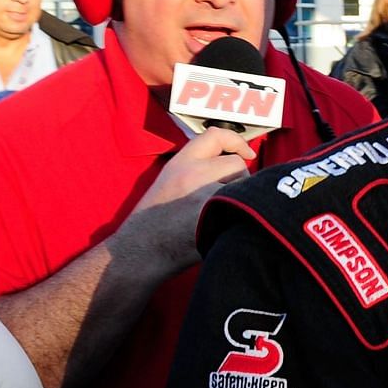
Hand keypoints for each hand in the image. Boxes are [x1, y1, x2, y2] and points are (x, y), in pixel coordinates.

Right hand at [119, 127, 256, 269]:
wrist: (140, 252)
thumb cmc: (156, 224)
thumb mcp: (170, 184)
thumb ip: (198, 171)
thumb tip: (240, 164)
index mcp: (179, 164)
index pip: (214, 136)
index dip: (236, 141)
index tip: (247, 153)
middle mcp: (191, 174)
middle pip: (237, 165)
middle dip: (239, 181)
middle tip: (222, 203)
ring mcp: (204, 195)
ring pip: (245, 187)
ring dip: (242, 199)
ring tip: (220, 215)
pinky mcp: (216, 216)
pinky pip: (245, 209)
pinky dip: (242, 217)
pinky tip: (225, 228)